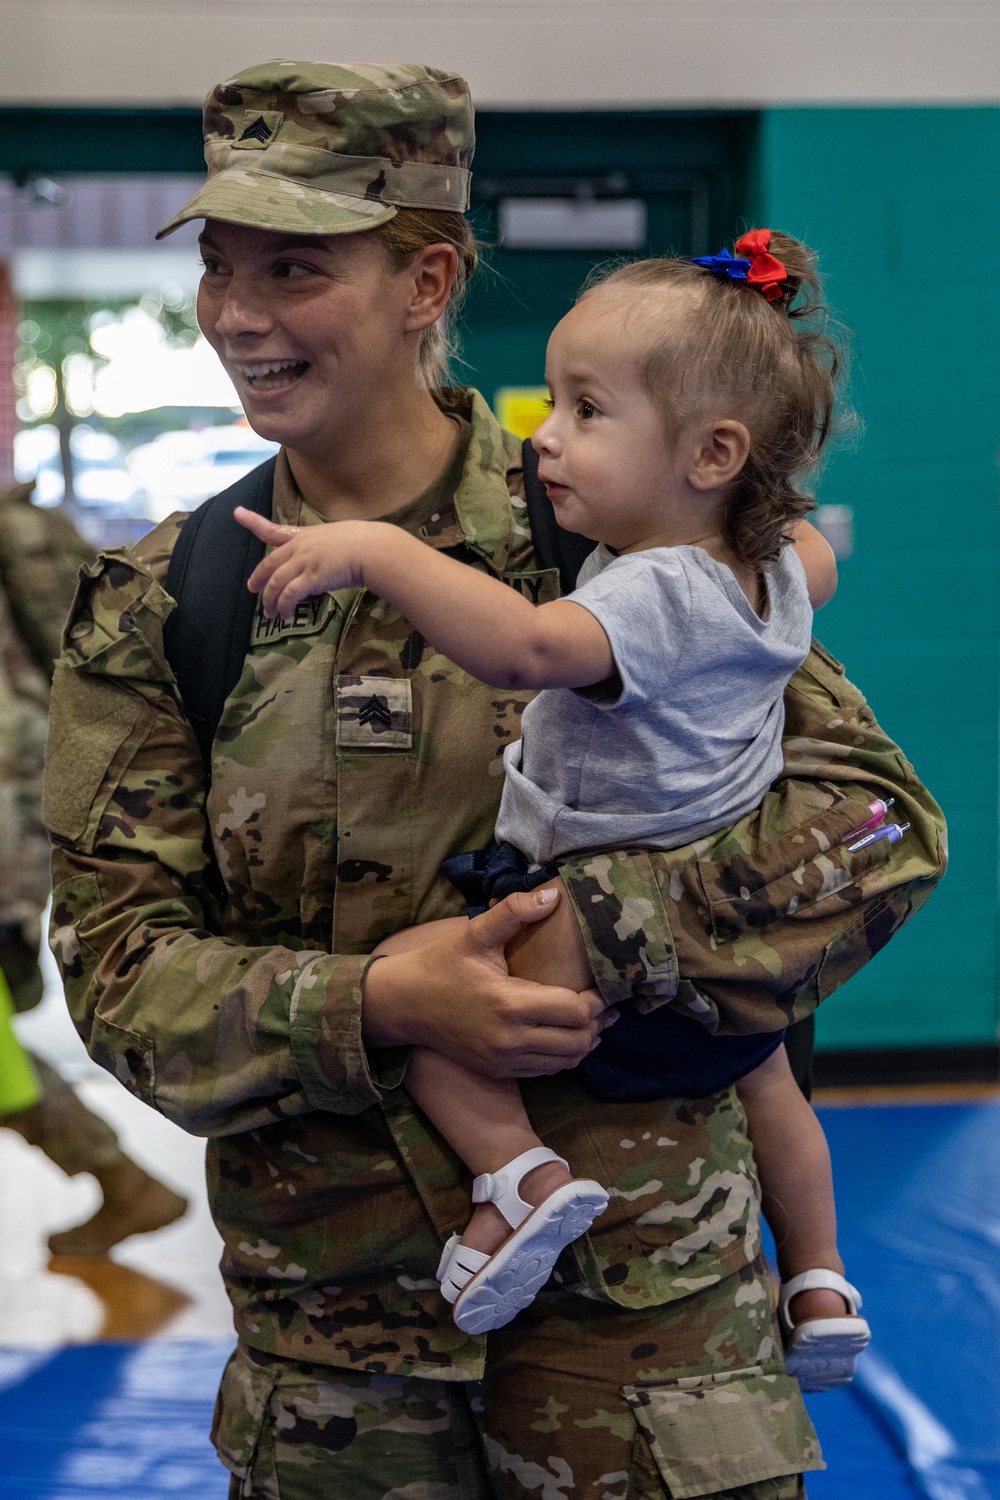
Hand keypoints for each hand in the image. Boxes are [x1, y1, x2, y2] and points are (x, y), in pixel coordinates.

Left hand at [235, 508, 376, 618]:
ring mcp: (304, 562)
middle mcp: (299, 547)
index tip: (237, 513)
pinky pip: (289, 595)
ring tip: (271, 613)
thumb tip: (325, 560)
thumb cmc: (363, 542)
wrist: (373, 549)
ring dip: (270, 601)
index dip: (252, 521)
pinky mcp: (311, 578)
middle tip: (253, 590)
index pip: (273, 529)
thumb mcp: (337, 538)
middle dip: (258, 579)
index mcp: (304, 535)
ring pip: (275, 583)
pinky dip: (284, 606)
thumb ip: (323, 548)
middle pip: (269, 564)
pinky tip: (285, 615)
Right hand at [362, 887, 614, 1077]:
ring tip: (592, 1021)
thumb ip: (513, 911)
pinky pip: (545, 1071)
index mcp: (509, 1004)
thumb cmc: (441, 964)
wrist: (404, 1004)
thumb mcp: (475, 933)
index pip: (575, 1012)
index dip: (596, 1001)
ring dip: (584, 1043)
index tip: (600, 985)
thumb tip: (552, 896)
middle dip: (596, 1024)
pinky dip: (562, 1056)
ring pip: (565, 1062)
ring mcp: (503, 1060)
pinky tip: (566, 1036)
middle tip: (604, 1005)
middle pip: (578, 1041)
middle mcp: (509, 1039)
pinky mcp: (497, 1071)